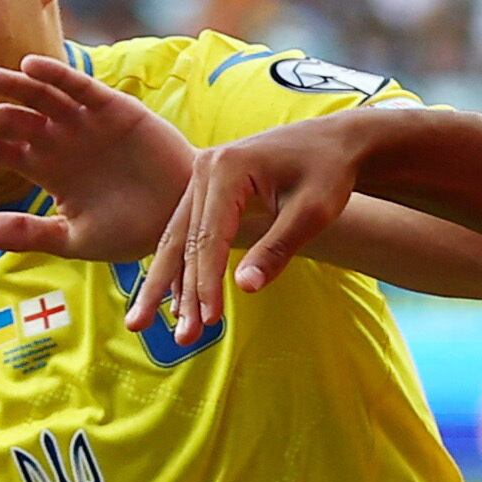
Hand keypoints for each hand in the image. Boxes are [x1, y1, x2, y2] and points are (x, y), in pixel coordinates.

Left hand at [0, 54, 194, 263]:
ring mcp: (85, 121)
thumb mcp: (73, 239)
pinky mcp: (114, 109)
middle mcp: (60, 138)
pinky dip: (57, 76)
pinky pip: (80, 87)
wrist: (183, 221)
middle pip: (10, 119)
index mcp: (46, 166)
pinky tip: (31, 67)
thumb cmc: (131, 230)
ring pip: (38, 96)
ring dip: (7, 86)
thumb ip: (26, 234)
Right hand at [143, 112, 377, 343]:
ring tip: (146, 325)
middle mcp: (205, 167)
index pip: (209, 237)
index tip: (209, 322)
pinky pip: (188, 231)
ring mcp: (202, 175)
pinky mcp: (207, 187)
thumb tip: (244, 288)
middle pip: (184, 240)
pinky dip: (181, 266)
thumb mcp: (312, 212)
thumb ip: (277, 249)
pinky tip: (172, 300)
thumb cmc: (329, 173)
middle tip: (178, 339)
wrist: (334, 142)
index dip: (208, 283)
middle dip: (179, 293)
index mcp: (228, 168)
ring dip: (170, 285)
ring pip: (178, 238)